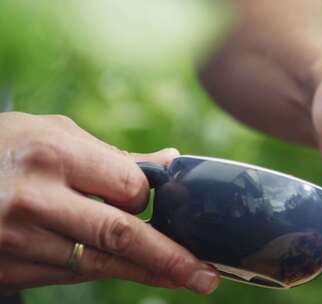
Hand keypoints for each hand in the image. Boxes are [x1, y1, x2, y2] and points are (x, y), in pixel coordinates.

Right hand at [0, 112, 218, 294]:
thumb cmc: (7, 150)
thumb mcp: (54, 135)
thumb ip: (113, 155)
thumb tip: (170, 164)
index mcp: (52, 153)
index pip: (127, 186)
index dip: (147, 197)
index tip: (153, 200)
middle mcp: (34, 198)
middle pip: (119, 235)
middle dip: (169, 259)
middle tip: (206, 275)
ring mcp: (18, 238)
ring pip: (99, 263)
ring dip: (147, 274)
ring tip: (187, 279)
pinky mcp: (11, 268)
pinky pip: (72, 274)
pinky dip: (110, 273)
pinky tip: (139, 273)